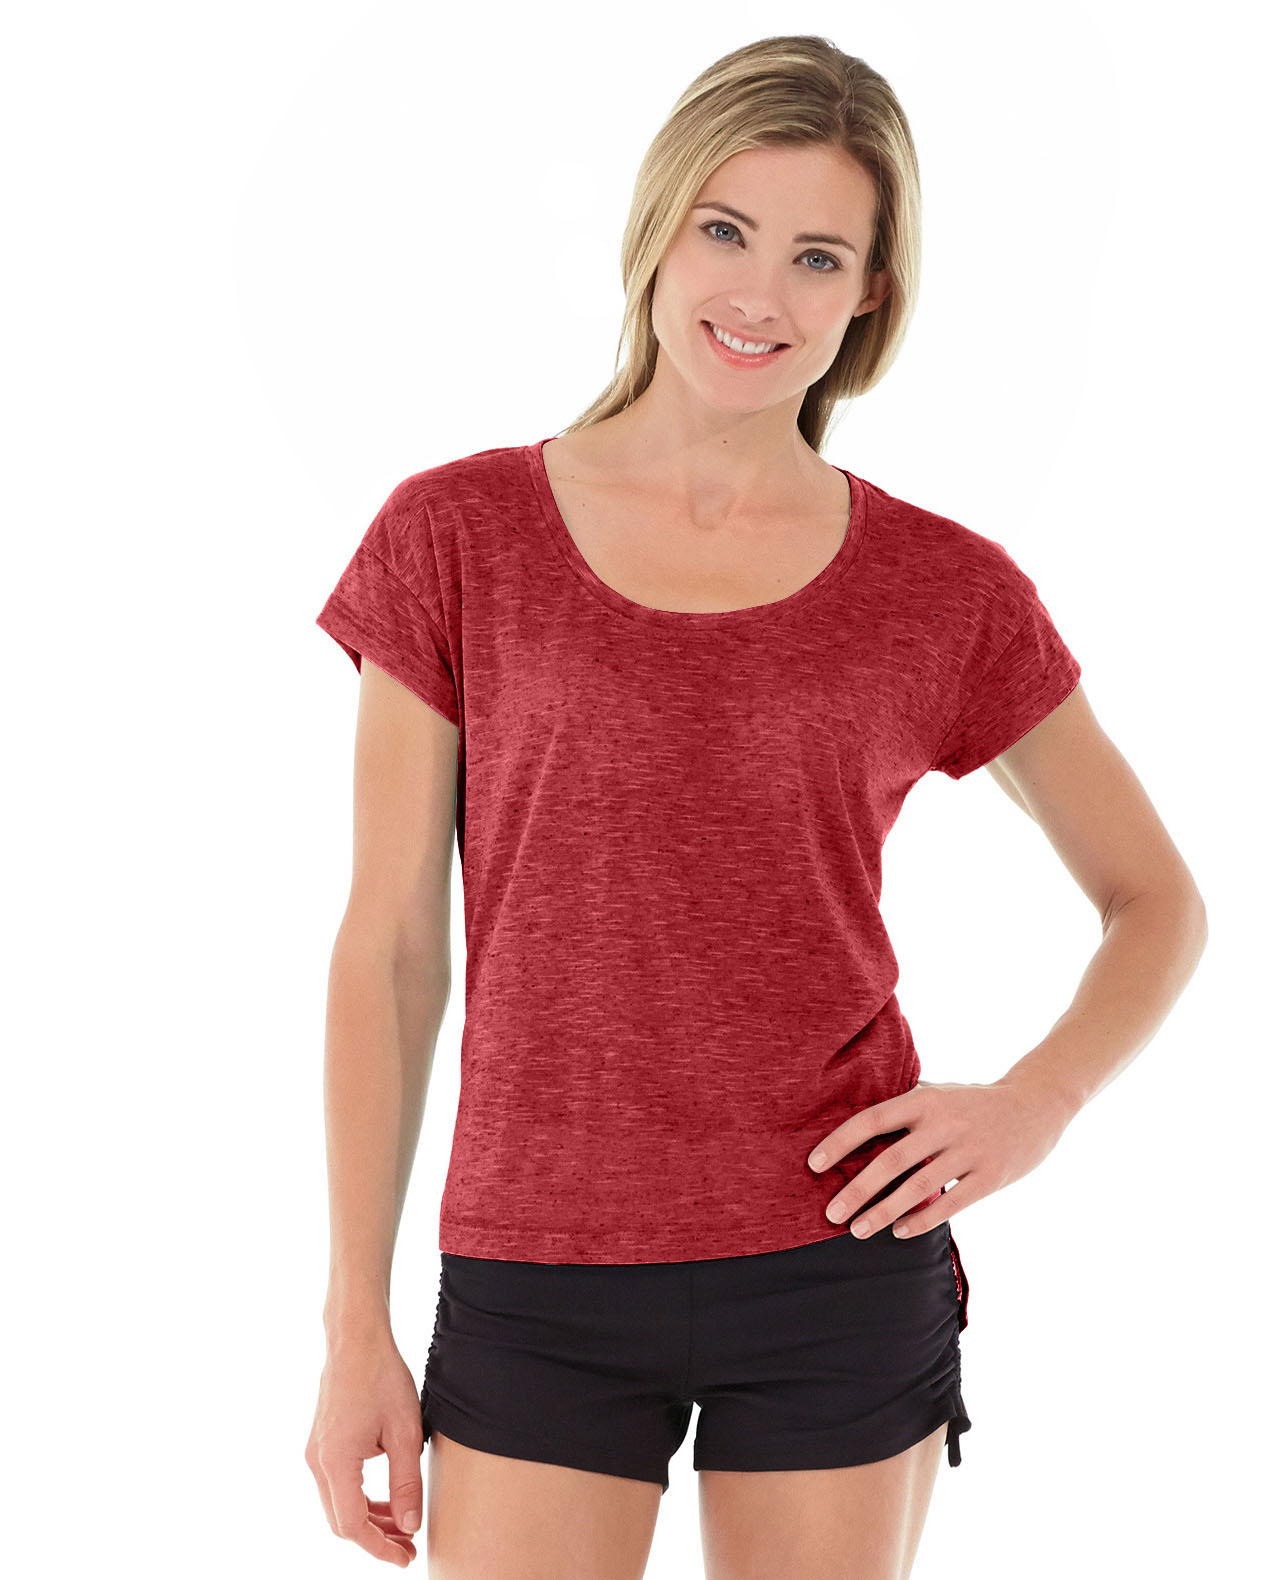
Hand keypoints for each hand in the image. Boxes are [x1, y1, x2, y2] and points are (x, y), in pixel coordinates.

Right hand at [305, 1334, 423, 1566]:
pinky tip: (384, 1499)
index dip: (380, 1548)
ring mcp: (315, 1452)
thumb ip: (407, 1483)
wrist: (357, 1339)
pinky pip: (336, 1486)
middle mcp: (317, 1461)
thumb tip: (410, 1526)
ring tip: (401, 1525)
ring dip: (367, 1520)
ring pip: (337, 1505)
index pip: (352, 1526)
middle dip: (375, 1538)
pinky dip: (358, 1499)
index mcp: (336, 1462)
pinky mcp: (321, 1443)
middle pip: (341, 1521)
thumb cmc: (383, 1378)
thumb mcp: (405, 1432)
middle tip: (408, 1545)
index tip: (406, 1557)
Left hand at [806, 1077, 1071, 1237]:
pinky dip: (922, 1221)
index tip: (814, 1164)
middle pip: (891, 1160)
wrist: (1035, 1105)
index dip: (841, 1142)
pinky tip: (900, 1233)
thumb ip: (903, 1107)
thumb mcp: (937, 1093)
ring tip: (858, 1230)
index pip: (873, 1119)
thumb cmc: (972, 1102)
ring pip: (919, 1188)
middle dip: (857, 1189)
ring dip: (884, 1212)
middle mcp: (944, 1123)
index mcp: (924, 1099)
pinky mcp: (990, 1176)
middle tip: (831, 1213)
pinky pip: (951, 1203)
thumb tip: (852, 1121)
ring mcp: (969, 1150)